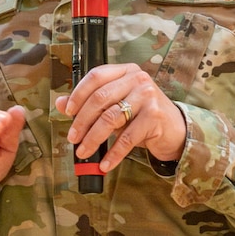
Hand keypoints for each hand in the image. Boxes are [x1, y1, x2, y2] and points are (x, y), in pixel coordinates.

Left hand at [57, 64, 186, 172]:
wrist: (174, 129)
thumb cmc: (142, 115)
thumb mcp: (116, 105)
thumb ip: (90, 102)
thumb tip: (60, 104)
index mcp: (125, 71)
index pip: (96, 76)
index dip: (78, 94)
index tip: (67, 112)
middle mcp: (137, 79)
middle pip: (100, 98)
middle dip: (82, 121)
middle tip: (72, 137)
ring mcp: (148, 96)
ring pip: (111, 118)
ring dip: (93, 138)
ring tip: (83, 152)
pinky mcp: (154, 116)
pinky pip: (127, 138)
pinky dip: (113, 154)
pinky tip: (105, 164)